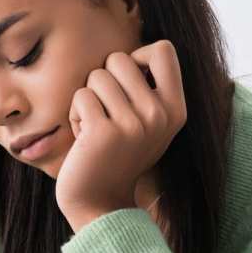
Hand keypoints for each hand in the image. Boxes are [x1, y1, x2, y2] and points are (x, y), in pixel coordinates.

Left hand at [54, 40, 185, 232]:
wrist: (100, 203)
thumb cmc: (117, 157)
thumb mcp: (150, 124)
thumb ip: (151, 89)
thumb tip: (139, 50)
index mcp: (176, 110)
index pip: (163, 49)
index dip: (138, 57)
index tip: (127, 84)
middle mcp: (159, 115)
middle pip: (120, 58)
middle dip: (104, 81)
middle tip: (106, 113)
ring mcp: (133, 124)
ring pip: (96, 76)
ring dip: (87, 99)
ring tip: (95, 127)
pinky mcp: (103, 132)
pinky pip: (81, 96)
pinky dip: (75, 115)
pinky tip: (83, 138)